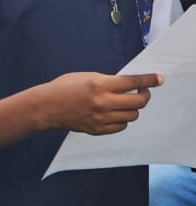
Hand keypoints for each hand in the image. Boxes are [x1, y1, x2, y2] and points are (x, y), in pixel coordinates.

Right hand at [42, 71, 162, 135]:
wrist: (46, 107)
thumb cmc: (64, 87)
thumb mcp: (87, 76)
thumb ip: (108, 81)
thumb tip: (129, 85)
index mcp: (100, 85)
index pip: (132, 82)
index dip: (148, 80)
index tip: (158, 79)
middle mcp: (103, 102)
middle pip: (137, 101)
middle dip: (144, 95)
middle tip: (141, 91)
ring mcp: (101, 118)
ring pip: (132, 115)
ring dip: (133, 108)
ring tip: (126, 103)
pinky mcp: (98, 129)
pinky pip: (121, 126)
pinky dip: (122, 119)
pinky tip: (116, 113)